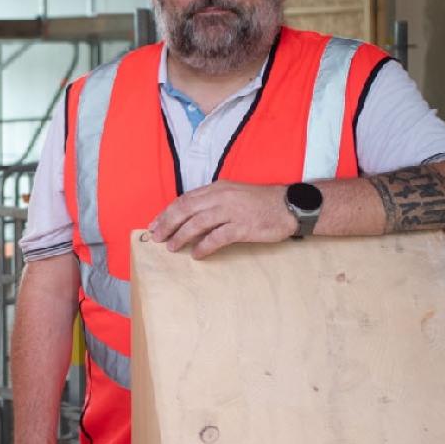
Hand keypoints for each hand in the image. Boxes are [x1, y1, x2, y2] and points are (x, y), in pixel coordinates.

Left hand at [148, 181, 297, 257]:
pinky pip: (217, 237)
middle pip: (186, 209)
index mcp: (217, 188)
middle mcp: (221, 196)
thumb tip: (190, 218)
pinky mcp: (243, 226)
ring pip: (197, 223)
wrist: (289, 206)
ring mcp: (232, 211)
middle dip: (168, 224)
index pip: (185, 199)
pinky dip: (204, 247)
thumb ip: (213, 203)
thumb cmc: (260, 203)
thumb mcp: (233, 195)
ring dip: (181, 236)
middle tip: (157, 238)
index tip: (155, 225)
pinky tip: (196, 255)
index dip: (167, 213)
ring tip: (172, 247)